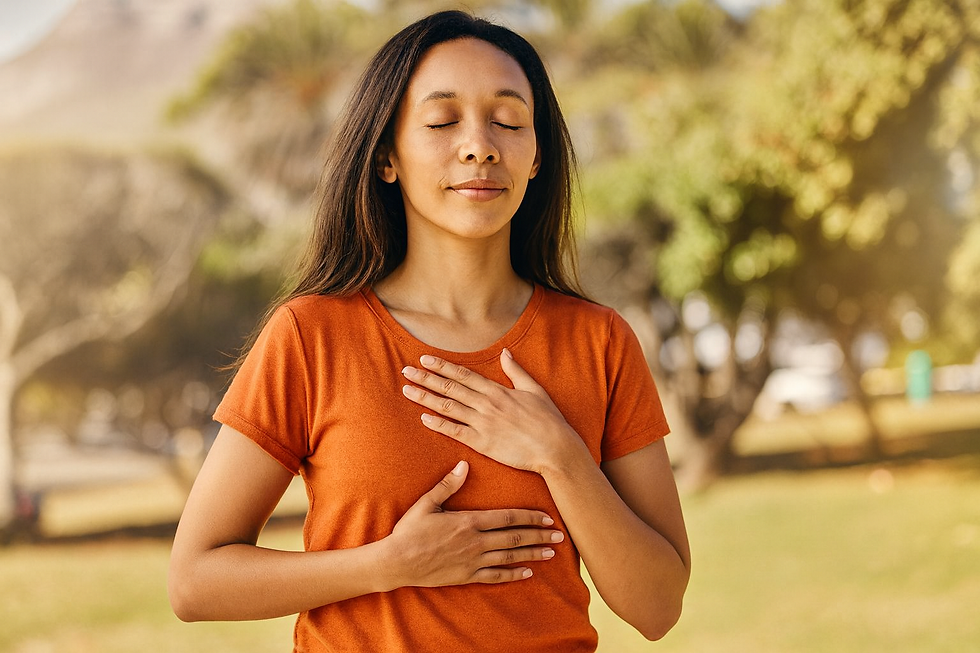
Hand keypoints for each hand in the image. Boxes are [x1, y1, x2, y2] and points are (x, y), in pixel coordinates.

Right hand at [383, 461, 562, 587]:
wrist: (396, 561)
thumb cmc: (410, 530)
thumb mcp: (427, 503)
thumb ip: (447, 484)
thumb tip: (464, 464)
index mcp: (469, 521)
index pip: (508, 517)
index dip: (531, 517)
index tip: (548, 517)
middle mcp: (476, 542)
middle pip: (515, 538)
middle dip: (539, 536)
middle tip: (561, 537)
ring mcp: (472, 561)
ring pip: (510, 557)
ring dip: (532, 554)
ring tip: (551, 553)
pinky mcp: (466, 576)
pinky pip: (495, 576)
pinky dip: (513, 574)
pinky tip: (527, 572)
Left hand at [400, 349, 581, 474]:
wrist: (555, 447)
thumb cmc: (548, 420)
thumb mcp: (534, 389)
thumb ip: (516, 371)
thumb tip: (506, 353)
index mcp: (497, 390)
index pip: (463, 374)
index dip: (442, 366)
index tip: (425, 359)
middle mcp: (487, 403)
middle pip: (450, 387)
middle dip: (426, 378)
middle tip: (406, 370)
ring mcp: (483, 423)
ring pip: (448, 407)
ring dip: (426, 397)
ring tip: (407, 390)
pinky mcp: (482, 442)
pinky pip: (455, 431)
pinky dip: (438, 424)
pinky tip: (423, 418)